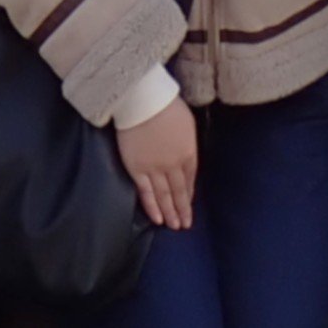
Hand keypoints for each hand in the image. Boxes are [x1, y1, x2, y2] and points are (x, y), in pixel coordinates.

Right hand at [115, 96, 198, 229]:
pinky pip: (146, 192)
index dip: (189, 194)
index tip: (189, 205)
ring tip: (174, 226)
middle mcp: (174, 165)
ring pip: (164, 196)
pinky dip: (152, 207)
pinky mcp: (136, 169)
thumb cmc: (166, 105)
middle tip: (185, 225)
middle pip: (180, 192)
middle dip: (182, 209)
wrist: (143, 101)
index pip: (190, 179)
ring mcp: (155, 169)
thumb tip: (185, 153)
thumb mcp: (187, 123)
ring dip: (170, 212)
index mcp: (188, 153)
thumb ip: (187, 142)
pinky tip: (157, 219)